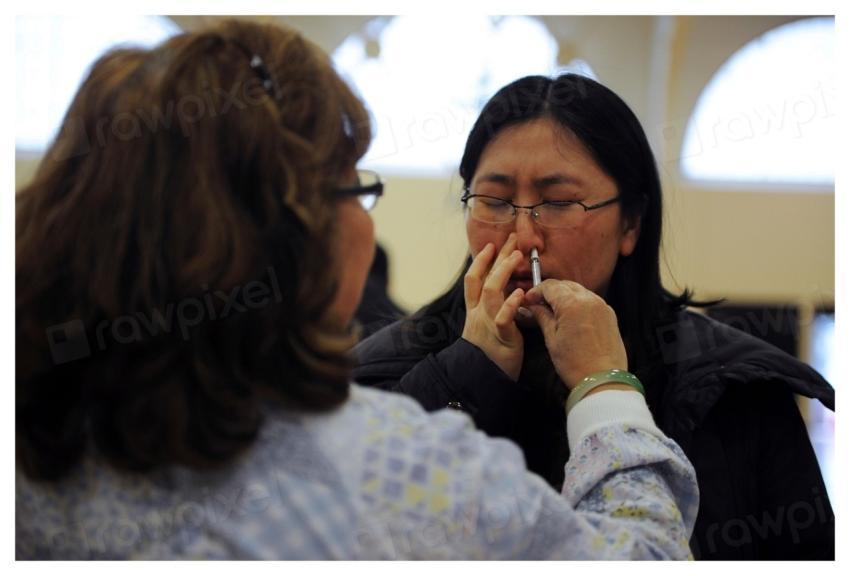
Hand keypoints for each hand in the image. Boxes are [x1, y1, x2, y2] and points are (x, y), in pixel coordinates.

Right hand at [461, 233, 525, 380]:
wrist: (482, 380)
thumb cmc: (490, 354)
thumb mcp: (488, 327)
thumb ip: (494, 309)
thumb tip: (508, 290)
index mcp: (475, 311)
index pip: (473, 280)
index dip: (480, 261)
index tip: (491, 245)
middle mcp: (478, 314)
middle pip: (484, 279)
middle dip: (497, 257)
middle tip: (512, 240)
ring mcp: (487, 324)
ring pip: (491, 292)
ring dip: (504, 272)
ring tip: (516, 257)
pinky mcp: (501, 338)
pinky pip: (503, 318)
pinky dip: (511, 304)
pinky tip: (521, 293)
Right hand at [524, 279, 627, 389]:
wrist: (603, 380)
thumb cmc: (574, 363)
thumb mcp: (552, 339)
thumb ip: (542, 317)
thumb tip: (532, 306)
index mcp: (572, 303)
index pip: (550, 286)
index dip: (536, 291)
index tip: (528, 300)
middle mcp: (589, 299)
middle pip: (564, 285)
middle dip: (550, 292)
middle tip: (538, 304)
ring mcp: (602, 305)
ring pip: (578, 290)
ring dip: (564, 296)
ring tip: (553, 311)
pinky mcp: (609, 314)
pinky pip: (590, 300)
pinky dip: (578, 302)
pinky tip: (570, 316)